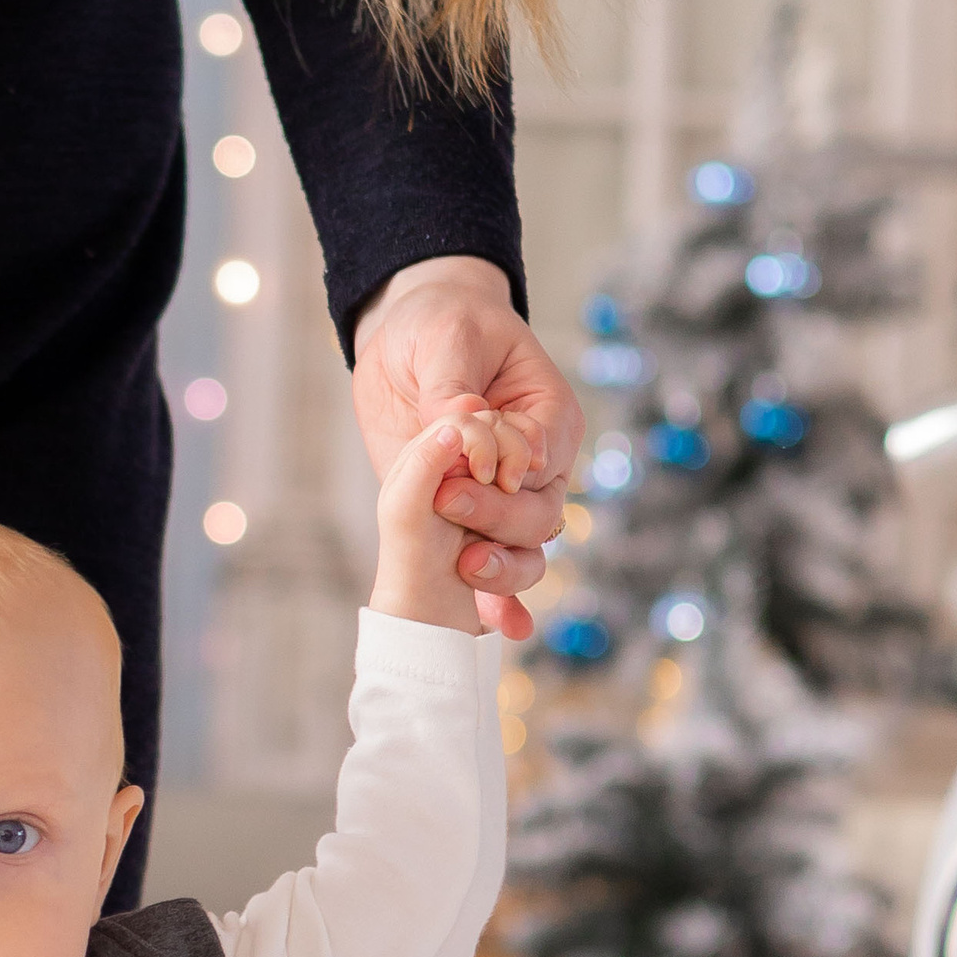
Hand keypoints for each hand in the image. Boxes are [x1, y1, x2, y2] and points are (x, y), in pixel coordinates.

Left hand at [350, 259, 581, 641]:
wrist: (410, 343)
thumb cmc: (441, 325)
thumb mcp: (445, 339)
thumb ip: (454, 389)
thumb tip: (462, 428)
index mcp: (546, 415)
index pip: (543, 460)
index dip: (508, 474)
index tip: (465, 474)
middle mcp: (537, 466)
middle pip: (538, 514)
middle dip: (495, 518)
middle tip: (446, 504)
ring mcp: (504, 499)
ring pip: (526, 550)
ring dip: (500, 568)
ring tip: (465, 570)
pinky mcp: (471, 522)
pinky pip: (498, 572)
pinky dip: (501, 604)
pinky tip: (495, 631)